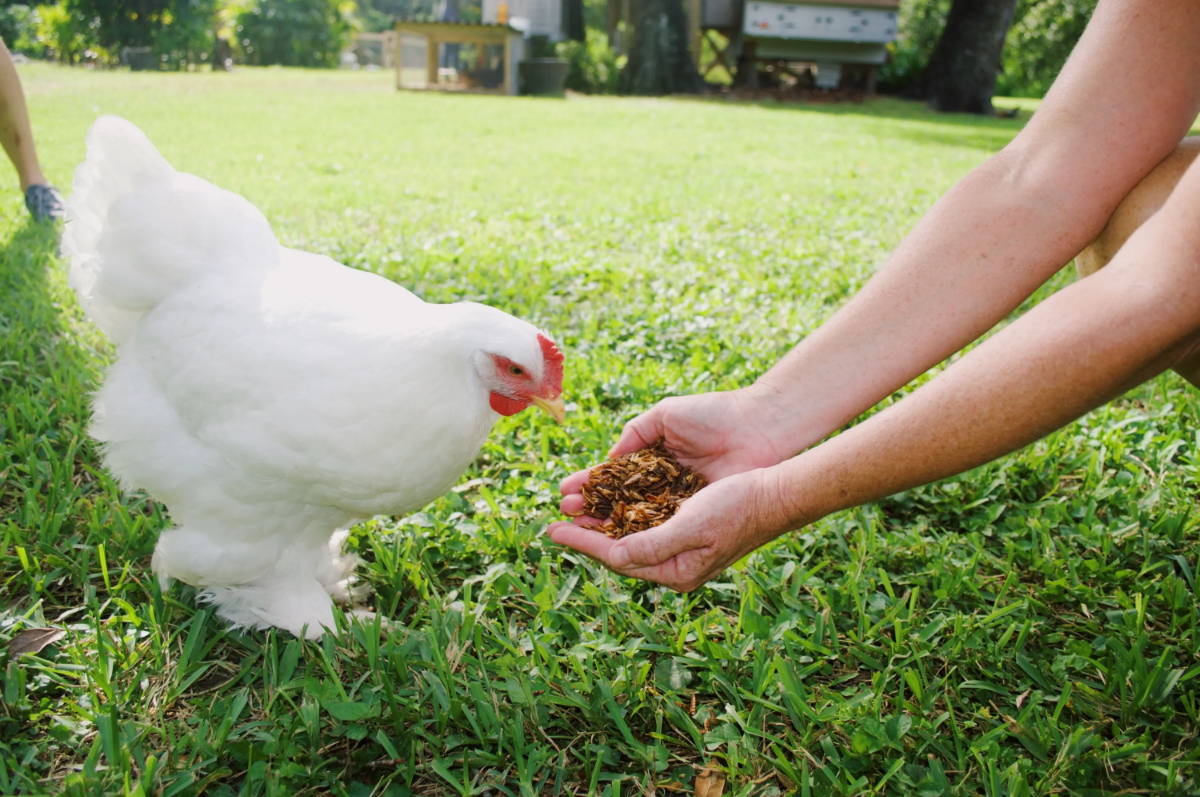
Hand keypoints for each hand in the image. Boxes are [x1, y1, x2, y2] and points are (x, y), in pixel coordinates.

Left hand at [546, 468, 791, 590]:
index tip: (554, 530)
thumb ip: (653, 544)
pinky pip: (644, 522)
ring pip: (629, 534)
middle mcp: (675, 563)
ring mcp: (680, 546)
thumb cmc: (739, 506)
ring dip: (602, 520)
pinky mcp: (686, 526)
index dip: (583, 543)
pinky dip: (623, 511)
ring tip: (576, 508)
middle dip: (587, 533)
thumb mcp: (693, 526)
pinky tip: (609, 500)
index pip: (617, 558)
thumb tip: (615, 554)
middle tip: (556, 520)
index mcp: (676, 571)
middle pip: (619, 549)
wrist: (776, 492)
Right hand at [557, 388, 789, 519]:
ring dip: (606, 525)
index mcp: (654, 460)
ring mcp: (680, 503)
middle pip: (620, 503)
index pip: (613, 478)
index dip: (589, 485)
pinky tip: (614, 537)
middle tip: (563, 514)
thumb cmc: (715, 414)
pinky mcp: (697, 515)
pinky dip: (638, 533)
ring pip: (636, 520)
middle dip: (590, 509)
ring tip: (577, 527)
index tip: (563, 491)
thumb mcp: (665, 416)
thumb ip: (634, 435)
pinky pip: (662, 528)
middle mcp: (664, 486)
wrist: (758, 426)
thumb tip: (607, 460)